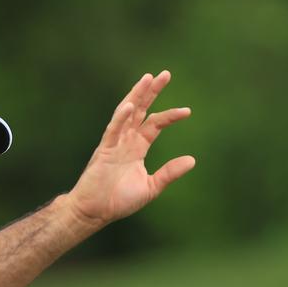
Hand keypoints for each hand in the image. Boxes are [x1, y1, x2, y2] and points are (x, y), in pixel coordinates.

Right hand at [67, 71, 194, 227]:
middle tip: (165, 74)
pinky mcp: (104, 150)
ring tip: (148, 78)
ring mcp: (114, 143)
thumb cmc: (119, 201)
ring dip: (136, 95)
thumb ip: (169, 173)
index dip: (170, 116)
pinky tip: (130, 106)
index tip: (187, 111)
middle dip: (152, 92)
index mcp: (137, 148)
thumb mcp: (151, 187)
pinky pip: (113, 130)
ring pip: (126, 113)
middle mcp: (126, 141)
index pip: (155, 124)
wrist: (95, 212)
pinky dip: (121, 118)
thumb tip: (192, 160)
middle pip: (141, 110)